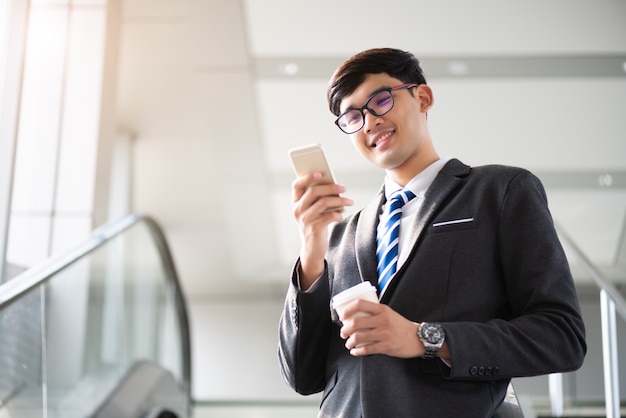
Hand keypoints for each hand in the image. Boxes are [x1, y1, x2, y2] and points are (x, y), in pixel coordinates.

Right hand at [292, 172, 352, 288]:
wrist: (312, 249)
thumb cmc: (315, 225)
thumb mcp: (312, 211)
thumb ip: (318, 199)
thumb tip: (333, 185)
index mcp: (295, 203)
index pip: (297, 185)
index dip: (307, 177)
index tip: (320, 173)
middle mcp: (298, 210)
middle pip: (313, 192)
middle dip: (331, 187)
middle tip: (344, 187)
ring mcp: (305, 219)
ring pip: (324, 202)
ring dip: (340, 200)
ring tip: (350, 201)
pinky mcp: (315, 228)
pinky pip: (330, 215)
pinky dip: (339, 214)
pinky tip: (341, 215)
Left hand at [339, 299, 421, 357]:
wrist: (418, 338)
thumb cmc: (400, 326)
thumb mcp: (389, 313)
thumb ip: (374, 313)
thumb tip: (354, 316)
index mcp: (382, 309)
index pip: (360, 304)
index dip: (347, 310)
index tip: (342, 317)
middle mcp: (382, 320)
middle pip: (356, 323)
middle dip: (345, 330)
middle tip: (343, 333)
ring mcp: (384, 333)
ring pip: (359, 337)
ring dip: (349, 342)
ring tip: (348, 344)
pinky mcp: (386, 346)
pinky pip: (366, 350)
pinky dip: (357, 352)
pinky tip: (355, 352)